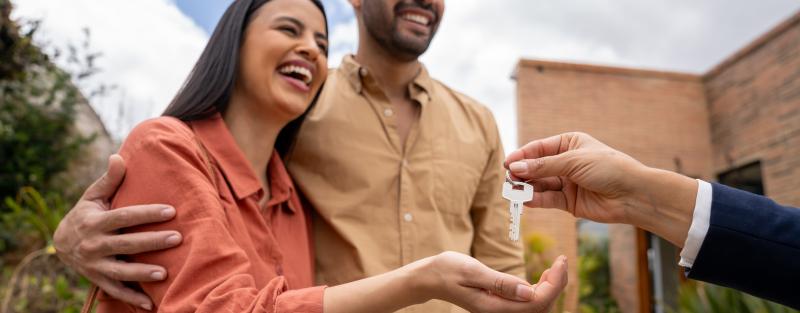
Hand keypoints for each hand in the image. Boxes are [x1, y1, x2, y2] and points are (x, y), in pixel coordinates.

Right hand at [53, 155, 181, 309]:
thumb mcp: (93, 196)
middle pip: (127, 244)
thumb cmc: (86, 213)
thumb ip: (109, 180)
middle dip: (153, 241)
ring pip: (121, 270)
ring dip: (142, 273)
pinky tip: (151, 303)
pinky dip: (132, 298)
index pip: (125, 217)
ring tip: (165, 273)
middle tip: (178, 237)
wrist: (60, 243)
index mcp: (95, 222)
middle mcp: (94, 244)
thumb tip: (118, 156)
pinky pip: (116, 290)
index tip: (171, 210)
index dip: (148, 213)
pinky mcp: (98, 279)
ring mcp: (95, 264)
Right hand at [426, 251, 567, 312]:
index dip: (554, 284)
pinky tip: (542, 276)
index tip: (560, 261)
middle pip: (540, 307)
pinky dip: (539, 290)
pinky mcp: (500, 305)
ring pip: (536, 307)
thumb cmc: (447, 270)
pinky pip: (527, 303)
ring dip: (550, 288)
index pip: (536, 302)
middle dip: (557, 285)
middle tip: (563, 260)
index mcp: (494, 307)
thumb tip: (528, 291)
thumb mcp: (472, 270)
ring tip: (556, 267)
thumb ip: (500, 282)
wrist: (430, 278)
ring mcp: (500, 311)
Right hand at [504, 132, 696, 245]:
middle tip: (509, 179)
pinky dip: (536, 199)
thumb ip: (543, 166)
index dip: (522, 156)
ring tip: (513, 191)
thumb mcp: (573, 162)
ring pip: (540, 184)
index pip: (539, 148)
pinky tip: (525, 199)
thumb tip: (515, 167)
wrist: (633, 194)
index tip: (508, 163)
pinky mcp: (569, 202)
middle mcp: (566, 162)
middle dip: (522, 173)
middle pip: (536, 167)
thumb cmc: (609, 168)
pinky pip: (547, 199)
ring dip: (527, 187)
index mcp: (569, 143)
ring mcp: (567, 182)